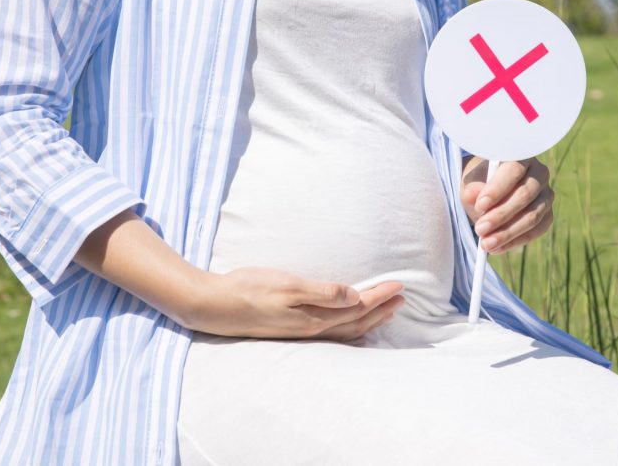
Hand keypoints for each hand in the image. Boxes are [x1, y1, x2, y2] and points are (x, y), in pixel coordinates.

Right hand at [184, 266, 405, 341]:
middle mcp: (312, 329)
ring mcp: (302, 332)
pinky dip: (350, 328)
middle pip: (357, 322)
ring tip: (386, 311)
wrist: (215, 306)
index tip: (400, 287)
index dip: (380, 297)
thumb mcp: (286, 284)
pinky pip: (332, 332)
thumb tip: (354, 297)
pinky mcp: (293, 329)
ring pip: (346, 330)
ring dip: (369, 320)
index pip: (357, 308)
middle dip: (381, 309)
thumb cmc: (248, 289)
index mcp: (314, 317)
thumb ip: (321, 292)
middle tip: (403, 297)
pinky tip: (350, 322)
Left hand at [459, 156, 554, 254]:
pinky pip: (536, 231)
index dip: (498, 189)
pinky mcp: (547, 215)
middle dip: (500, 215)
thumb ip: (472, 188)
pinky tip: (498, 248)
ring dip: (507, 233)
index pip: (514, 170)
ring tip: (485, 243)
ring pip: (532, 216)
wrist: (489, 193)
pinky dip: (515, 241)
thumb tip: (474, 196)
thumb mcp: (470, 183)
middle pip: (524, 195)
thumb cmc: (479, 182)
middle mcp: (539, 174)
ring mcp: (546, 195)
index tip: (480, 205)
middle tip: (480, 229)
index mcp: (520, 157)